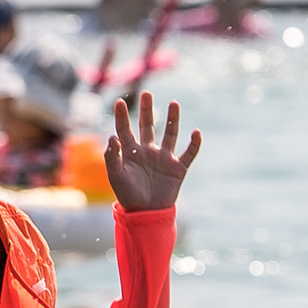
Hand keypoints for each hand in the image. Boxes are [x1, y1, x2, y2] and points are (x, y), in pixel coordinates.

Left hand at [105, 91, 199, 210]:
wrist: (146, 214)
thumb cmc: (128, 196)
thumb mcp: (116, 176)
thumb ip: (112, 156)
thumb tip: (111, 136)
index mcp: (130, 153)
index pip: (125, 130)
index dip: (122, 116)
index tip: (119, 102)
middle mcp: (147, 152)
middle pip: (148, 126)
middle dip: (147, 110)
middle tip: (146, 93)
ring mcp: (163, 158)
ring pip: (170, 134)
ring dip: (173, 119)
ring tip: (174, 103)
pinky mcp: (177, 168)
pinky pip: (188, 153)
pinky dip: (194, 143)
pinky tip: (196, 132)